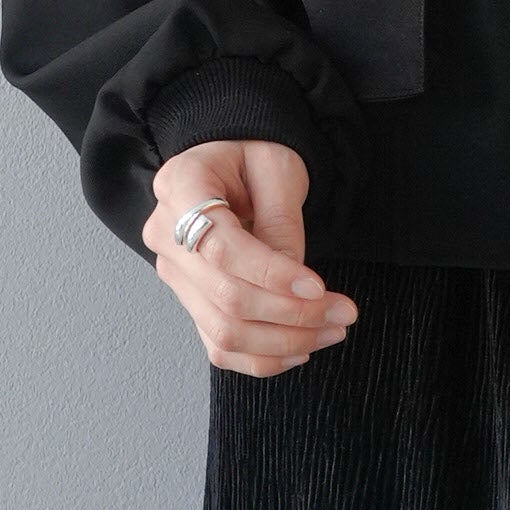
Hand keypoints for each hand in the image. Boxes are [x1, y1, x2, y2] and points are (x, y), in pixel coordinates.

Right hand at [142, 138, 360, 376]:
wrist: (231, 160)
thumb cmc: (252, 152)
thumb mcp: (277, 168)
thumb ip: (283, 223)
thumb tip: (298, 288)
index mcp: (180, 186)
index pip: (222, 249)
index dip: (272, 275)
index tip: (318, 287)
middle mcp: (165, 234)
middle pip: (224, 298)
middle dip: (291, 315)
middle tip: (344, 313)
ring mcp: (174, 273)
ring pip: (223, 332)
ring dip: (284, 342)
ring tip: (333, 330)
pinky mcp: (190, 299)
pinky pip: (219, 345)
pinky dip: (262, 357)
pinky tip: (302, 347)